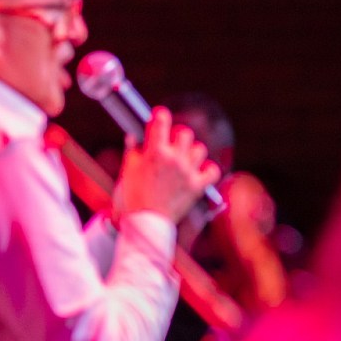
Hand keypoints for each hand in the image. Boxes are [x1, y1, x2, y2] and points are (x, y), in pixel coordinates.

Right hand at [114, 107, 220, 222]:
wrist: (144, 225)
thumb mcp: (127, 172)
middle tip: (171, 146)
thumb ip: (132, 152)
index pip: (162, 120)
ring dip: (192, 153)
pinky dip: (208, 170)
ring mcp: (187, 172)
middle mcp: (174, 159)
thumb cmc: (132, 199)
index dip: (161, 116)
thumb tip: (132, 137)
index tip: (160, 117)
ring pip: (199, 149)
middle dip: (177, 137)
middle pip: (185, 133)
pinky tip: (200, 172)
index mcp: (154, 152)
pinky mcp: (197, 187)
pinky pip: (213, 170)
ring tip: (184, 161)